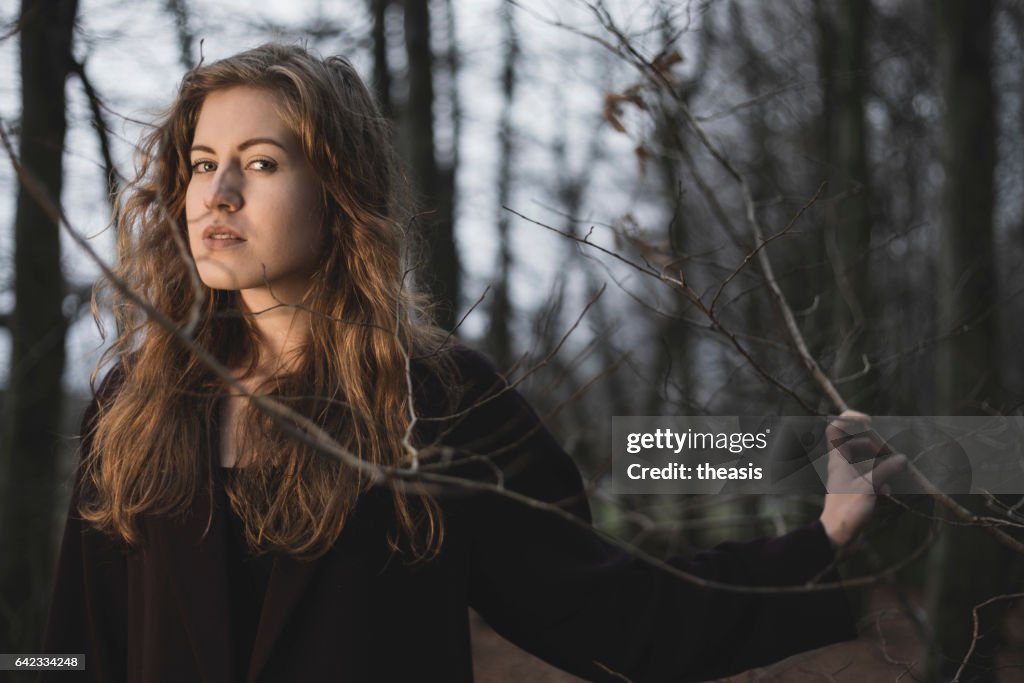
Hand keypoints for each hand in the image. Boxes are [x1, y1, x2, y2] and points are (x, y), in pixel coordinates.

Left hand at [819, 410, 905, 547]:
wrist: (838, 536)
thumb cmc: (847, 509)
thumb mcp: (868, 487)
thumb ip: (885, 470)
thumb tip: (902, 458)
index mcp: (838, 458)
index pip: (835, 428)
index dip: (849, 419)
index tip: (869, 421)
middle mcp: (842, 464)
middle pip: (857, 443)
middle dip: (875, 445)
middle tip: (890, 451)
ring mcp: (849, 477)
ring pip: (866, 461)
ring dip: (880, 464)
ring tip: (893, 470)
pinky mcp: (856, 490)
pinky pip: (870, 477)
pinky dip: (880, 480)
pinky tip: (887, 490)